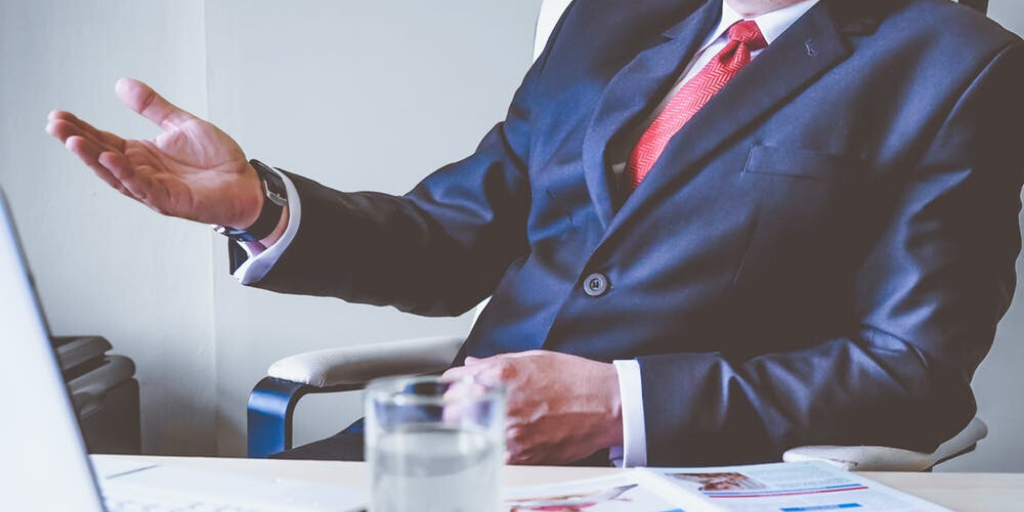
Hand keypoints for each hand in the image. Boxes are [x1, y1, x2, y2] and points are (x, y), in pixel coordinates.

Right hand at [46, 78, 263, 228]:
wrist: (247, 183)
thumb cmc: (217, 160)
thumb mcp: (181, 124)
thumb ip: (153, 107)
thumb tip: (122, 84)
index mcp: (142, 155)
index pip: (104, 140)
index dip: (81, 129)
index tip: (58, 115)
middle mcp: (142, 172)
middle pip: (103, 157)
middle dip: (78, 142)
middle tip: (55, 125)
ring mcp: (154, 188)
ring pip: (116, 174)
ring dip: (93, 159)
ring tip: (72, 141)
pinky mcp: (170, 200)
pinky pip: (143, 187)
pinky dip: (126, 173)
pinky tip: (111, 158)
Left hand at [443, 350, 622, 464]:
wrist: (606, 405)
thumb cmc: (575, 379)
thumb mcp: (533, 358)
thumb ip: (495, 362)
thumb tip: (471, 365)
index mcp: (502, 375)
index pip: (454, 381)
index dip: (452, 385)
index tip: (454, 388)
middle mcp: (502, 403)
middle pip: (453, 412)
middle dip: (456, 409)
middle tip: (465, 408)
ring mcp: (511, 432)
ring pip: (470, 436)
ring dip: (473, 430)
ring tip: (489, 423)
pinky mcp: (521, 456)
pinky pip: (492, 453)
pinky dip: (493, 447)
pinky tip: (505, 438)